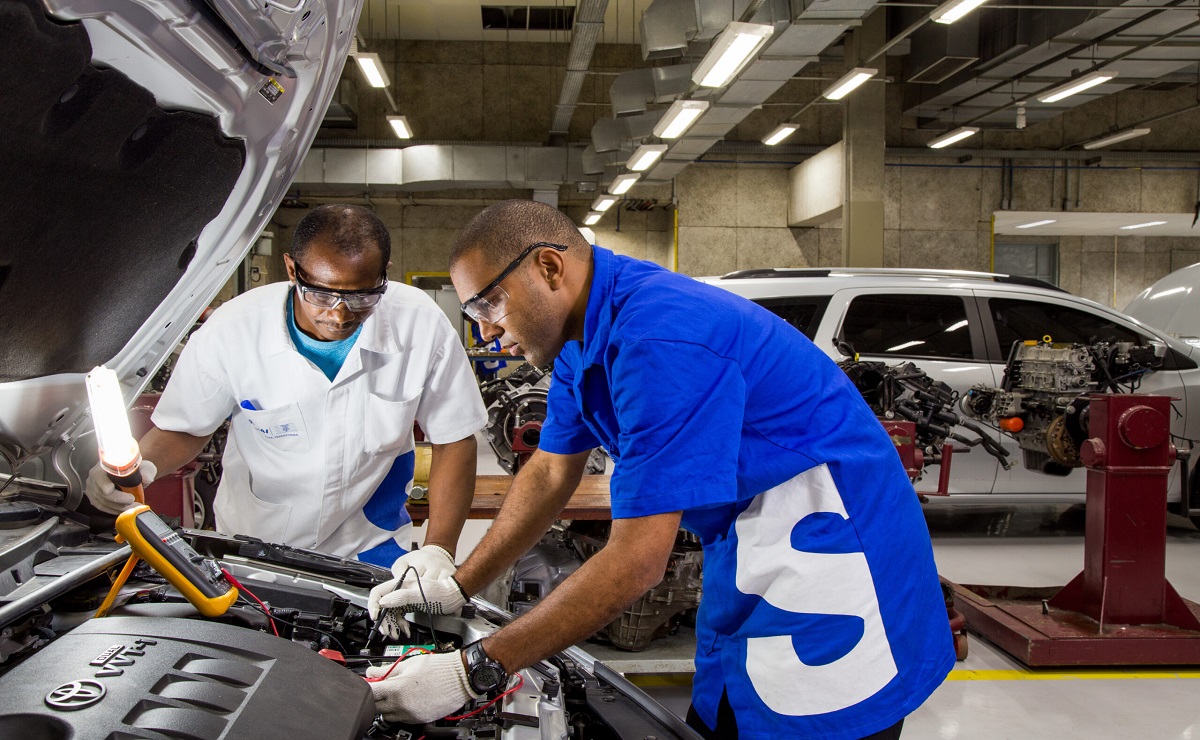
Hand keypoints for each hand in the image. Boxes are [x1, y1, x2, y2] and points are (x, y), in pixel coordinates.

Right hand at [84, 460, 156, 514]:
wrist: (130, 471)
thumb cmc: (135, 468)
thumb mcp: (144, 466)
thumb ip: (146, 471)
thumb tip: (147, 479)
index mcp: (104, 465)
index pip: (101, 479)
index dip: (110, 489)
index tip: (125, 495)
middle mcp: (94, 475)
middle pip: (102, 494)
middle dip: (120, 501)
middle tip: (134, 503)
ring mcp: (92, 486)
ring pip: (102, 502)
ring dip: (118, 507)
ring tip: (133, 507)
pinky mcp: (93, 496)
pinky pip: (101, 506)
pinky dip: (113, 510)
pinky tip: (124, 510)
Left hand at [367, 650, 481, 723]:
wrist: (460, 678)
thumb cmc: (438, 668)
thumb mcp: (409, 663)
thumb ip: (387, 669)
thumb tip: (372, 671)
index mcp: (398, 688)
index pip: (370, 692)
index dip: (366, 687)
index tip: (366, 683)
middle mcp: (402, 705)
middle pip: (376, 706)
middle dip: (376, 696)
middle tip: (383, 686)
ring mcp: (410, 715)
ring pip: (387, 715)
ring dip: (387, 705)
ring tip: (397, 693)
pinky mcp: (419, 720)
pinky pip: (401, 719)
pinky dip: (399, 711)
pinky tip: (407, 699)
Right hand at [368, 545, 461, 636]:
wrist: (453, 596)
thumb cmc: (440, 593)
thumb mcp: (420, 594)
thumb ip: (401, 596)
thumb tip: (383, 602)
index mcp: (401, 585)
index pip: (378, 592)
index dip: (373, 605)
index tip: (375, 617)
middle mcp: (400, 591)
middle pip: (383, 605)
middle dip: (383, 620)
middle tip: (387, 631)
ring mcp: (404, 599)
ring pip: (390, 613)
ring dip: (391, 625)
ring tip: (395, 634)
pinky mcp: (409, 606)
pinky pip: (399, 616)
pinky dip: (400, 625)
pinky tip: (405, 630)